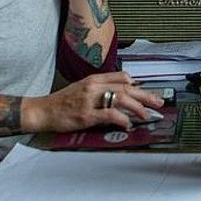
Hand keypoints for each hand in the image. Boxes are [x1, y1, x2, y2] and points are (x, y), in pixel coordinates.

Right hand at [21, 71, 163, 132]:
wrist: (43, 111)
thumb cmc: (62, 102)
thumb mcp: (82, 88)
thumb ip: (100, 89)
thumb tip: (120, 95)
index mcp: (94, 78)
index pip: (122, 77)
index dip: (138, 85)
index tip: (148, 92)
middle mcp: (94, 86)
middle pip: (127, 87)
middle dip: (145, 95)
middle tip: (158, 103)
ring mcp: (90, 100)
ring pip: (122, 99)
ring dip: (138, 107)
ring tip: (146, 115)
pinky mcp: (87, 114)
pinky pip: (110, 114)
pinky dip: (122, 119)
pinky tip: (128, 124)